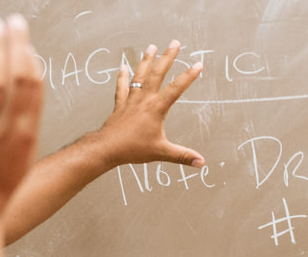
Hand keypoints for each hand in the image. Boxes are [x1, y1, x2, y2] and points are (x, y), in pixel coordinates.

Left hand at [0, 15, 45, 220]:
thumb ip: (22, 128)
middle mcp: (8, 129)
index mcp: (27, 134)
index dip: (31, 59)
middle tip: (14, 20)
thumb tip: (24, 101)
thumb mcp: (19, 160)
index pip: (35, 88)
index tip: (25, 41)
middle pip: (19, 77)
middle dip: (18, 44)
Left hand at [97, 41, 204, 166]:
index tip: (198, 64)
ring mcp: (131, 101)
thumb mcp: (161, 152)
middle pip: (157, 74)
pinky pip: (122, 87)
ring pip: (140, 76)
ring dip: (146, 61)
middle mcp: (144, 100)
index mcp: (156, 108)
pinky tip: (123, 67)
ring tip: (151, 47)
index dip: (188, 76)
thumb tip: (201, 163)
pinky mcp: (120, 105)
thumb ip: (182, 156)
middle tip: (174, 43)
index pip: (176, 88)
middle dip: (167, 57)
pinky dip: (122, 77)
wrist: (107, 148)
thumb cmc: (132, 149)